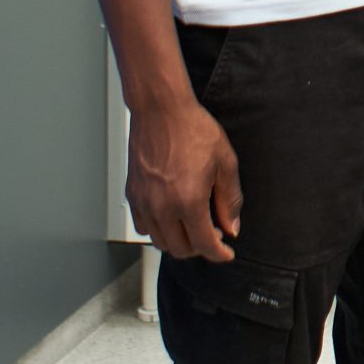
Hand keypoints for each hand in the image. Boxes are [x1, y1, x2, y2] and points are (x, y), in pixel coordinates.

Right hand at [127, 97, 242, 261]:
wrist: (161, 110)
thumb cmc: (193, 129)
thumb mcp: (225, 163)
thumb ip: (229, 200)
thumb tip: (231, 227)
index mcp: (188, 200)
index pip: (204, 244)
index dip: (219, 253)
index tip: (226, 253)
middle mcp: (162, 207)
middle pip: (180, 249)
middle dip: (200, 248)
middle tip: (214, 234)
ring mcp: (143, 202)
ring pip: (160, 242)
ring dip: (179, 241)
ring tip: (194, 225)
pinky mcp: (132, 195)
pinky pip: (143, 226)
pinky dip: (159, 230)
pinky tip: (172, 216)